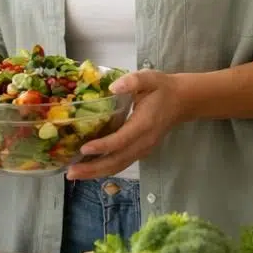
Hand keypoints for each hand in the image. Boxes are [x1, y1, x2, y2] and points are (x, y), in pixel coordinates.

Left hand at [64, 69, 185, 180]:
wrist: (181, 101)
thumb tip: (113, 87)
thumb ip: (133, 81)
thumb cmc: (162, 88)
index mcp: (144, 124)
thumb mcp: (149, 78)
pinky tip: (88, 169)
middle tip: (70, 173)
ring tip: (74, 175)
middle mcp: (144, 142)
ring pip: (119, 166)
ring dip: (96, 173)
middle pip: (118, 160)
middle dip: (93, 168)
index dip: (103, 146)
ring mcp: (143, 149)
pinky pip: (121, 164)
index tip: (83, 149)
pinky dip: (104, 169)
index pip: (122, 140)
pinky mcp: (140, 152)